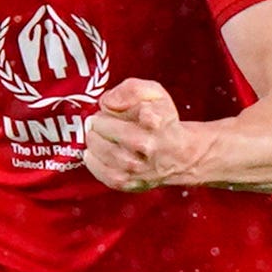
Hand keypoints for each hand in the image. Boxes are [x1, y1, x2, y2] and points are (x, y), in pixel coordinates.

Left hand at [80, 78, 199, 189]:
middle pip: (118, 132)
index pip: (148, 115)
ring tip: (93, 134)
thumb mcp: (154, 94)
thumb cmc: (162, 121)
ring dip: (94, 141)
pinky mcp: (132, 183)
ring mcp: (141, 168)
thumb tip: (108, 101)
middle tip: (96, 120)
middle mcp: (151, 146)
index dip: (127, 107)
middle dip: (101, 123)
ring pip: (109, 154)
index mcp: (159, 122)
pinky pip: (106, 174)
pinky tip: (92, 152)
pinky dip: (94, 162)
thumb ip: (132, 89)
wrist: (180, 155)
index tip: (113, 105)